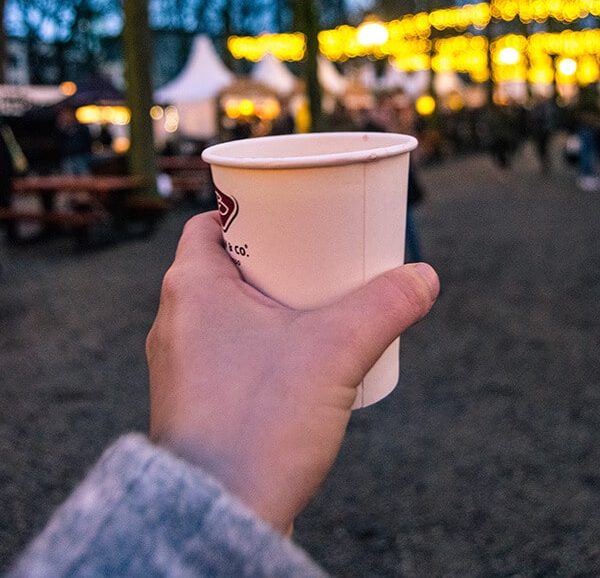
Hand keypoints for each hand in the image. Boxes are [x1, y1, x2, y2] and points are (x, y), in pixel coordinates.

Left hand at [146, 211, 438, 532]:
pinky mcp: (193, 402)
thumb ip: (385, 306)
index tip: (289, 215)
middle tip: (315, 256)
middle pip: (222, 266)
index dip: (248, 212)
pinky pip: (225, 352)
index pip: (207, 224)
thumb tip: (426, 276)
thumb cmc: (260, 422)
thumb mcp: (335, 351)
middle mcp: (172, 321)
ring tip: (314, 307)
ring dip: (266, 304)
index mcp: (189, 287)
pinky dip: (258, 343)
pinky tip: (297, 359)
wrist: (218, 514)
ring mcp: (178, 365)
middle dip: (271, 259)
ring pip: (224, 312)